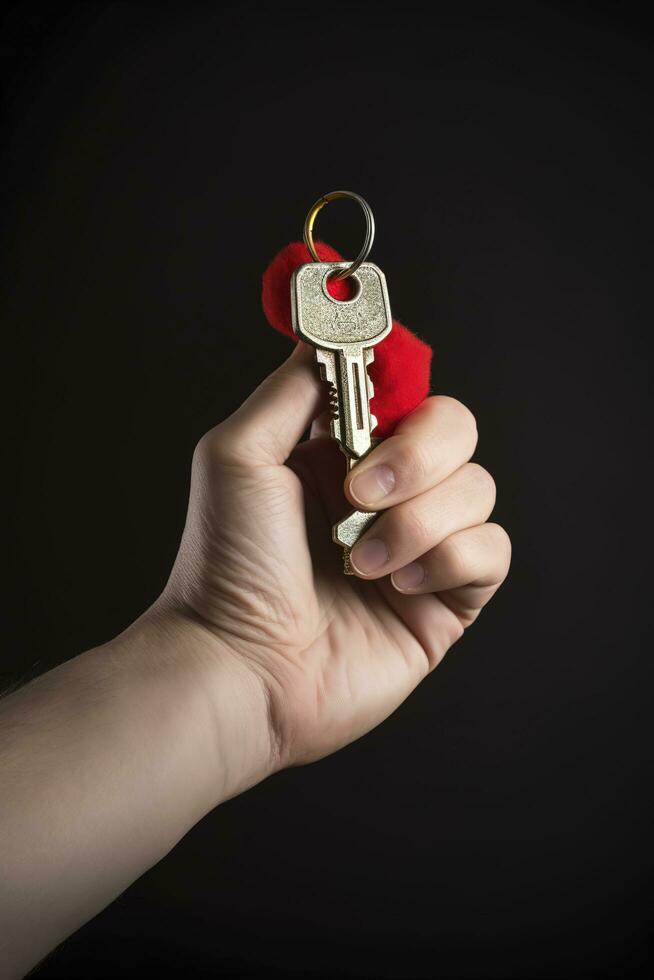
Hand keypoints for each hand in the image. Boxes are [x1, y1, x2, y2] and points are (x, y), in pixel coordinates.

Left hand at [159, 343, 510, 772]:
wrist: (242, 666)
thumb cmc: (228, 565)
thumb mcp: (237, 452)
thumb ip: (293, 387)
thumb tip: (330, 333)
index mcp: (341, 454)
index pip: (406, 391)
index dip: (404, 389)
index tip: (378, 406)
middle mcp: (386, 493)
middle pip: (457, 428)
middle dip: (418, 455)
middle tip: (363, 492)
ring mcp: (420, 546)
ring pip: (478, 488)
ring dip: (419, 521)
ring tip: (363, 562)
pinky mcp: (446, 599)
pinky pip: (491, 551)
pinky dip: (449, 559)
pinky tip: (399, 587)